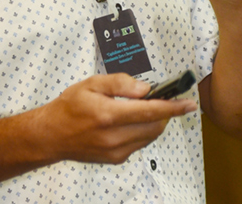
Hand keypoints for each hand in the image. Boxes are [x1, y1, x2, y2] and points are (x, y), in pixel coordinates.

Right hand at [40, 73, 196, 163]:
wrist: (52, 135)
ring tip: (142, 108)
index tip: (189, 103)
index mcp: (108, 115)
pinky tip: (130, 121)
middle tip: (162, 99)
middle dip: (165, 113)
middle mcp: (114, 137)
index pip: (151, 111)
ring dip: (154, 122)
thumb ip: (120, 83)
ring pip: (150, 136)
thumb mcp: (91, 84)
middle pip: (155, 126)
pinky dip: (142, 130)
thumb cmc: (69, 107)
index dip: (173, 107)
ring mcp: (116, 151)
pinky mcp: (116, 158)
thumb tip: (145, 89)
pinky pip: (139, 143)